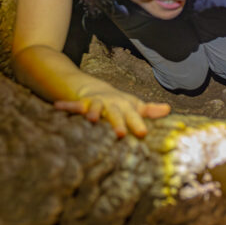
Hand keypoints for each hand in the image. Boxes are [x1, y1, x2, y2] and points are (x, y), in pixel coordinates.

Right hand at [54, 88, 170, 137]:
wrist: (98, 90)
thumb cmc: (119, 103)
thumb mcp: (134, 105)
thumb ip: (149, 110)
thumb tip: (168, 110)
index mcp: (126, 106)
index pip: (134, 116)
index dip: (138, 124)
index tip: (143, 133)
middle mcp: (111, 104)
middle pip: (115, 114)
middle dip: (117, 123)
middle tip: (120, 134)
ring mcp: (96, 103)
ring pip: (95, 109)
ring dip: (93, 113)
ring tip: (91, 120)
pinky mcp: (82, 104)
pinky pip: (73, 105)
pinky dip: (66, 106)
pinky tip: (57, 107)